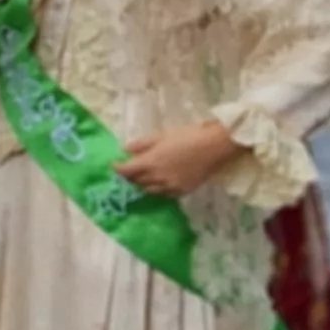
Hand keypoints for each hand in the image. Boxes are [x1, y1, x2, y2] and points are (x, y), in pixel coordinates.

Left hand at [112, 119, 240, 196]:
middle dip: (129, 176)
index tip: (114, 165)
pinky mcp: (183, 191)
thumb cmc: (188, 136)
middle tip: (127, 170)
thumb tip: (124, 150)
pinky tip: (159, 182)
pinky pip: (164, 194)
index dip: (117, 168)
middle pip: (136, 182)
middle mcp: (158, 178)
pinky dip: (158, 188)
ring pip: (149, 190)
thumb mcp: (161, 135)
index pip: (126, 171)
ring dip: (142, 184)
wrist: (215, 146)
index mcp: (151, 162)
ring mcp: (170, 187)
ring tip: (142, 176)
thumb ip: (141, 144)